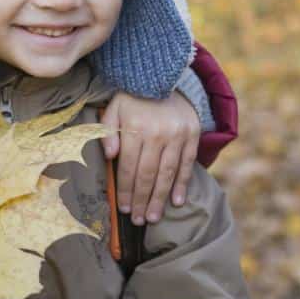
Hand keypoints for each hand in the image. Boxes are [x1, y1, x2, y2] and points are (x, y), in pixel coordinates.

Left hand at [101, 91, 198, 224]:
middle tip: (138, 221)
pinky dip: (182, 184)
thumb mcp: (113, 109)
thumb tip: (109, 157)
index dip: (126, 190)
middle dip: (142, 200)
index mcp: (136, 127)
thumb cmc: (132, 99)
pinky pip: (187, 164)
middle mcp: (158, 133)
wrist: (163, 77)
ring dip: (160, 198)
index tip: (123, 208)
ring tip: (153, 217)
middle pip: (148, 174)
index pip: (129, 167)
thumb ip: (107, 132)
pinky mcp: (192, 136)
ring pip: (167, 173)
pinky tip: (177, 202)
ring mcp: (177, 135)